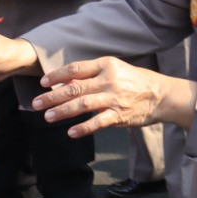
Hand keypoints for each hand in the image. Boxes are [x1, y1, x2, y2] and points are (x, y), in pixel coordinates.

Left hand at [31, 58, 196, 137]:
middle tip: (36, 104)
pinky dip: (83, 128)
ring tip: (47, 117)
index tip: (42, 83)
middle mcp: (108, 80)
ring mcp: (114, 98)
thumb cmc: (134, 81)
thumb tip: (64, 82)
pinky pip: (98, 122)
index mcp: (105, 65)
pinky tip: (70, 132)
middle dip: (52, 97)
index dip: (57, 75)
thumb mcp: (113, 71)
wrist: (161, 95)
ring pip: (83, 105)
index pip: (76, 69)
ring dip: (63, 111)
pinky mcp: (120, 115)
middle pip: (75, 88)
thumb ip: (90, 76)